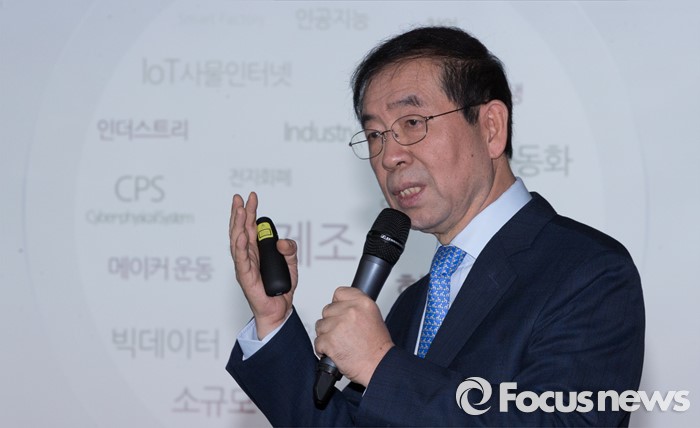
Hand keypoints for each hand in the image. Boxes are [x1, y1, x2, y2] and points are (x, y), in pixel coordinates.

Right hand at [229, 192, 298, 338]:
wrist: (278, 311)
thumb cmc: (280, 289)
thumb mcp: (291, 265)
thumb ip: (289, 250)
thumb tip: (283, 242)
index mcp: (256, 251)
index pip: (250, 227)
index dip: (250, 211)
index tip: (251, 197)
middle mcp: (248, 256)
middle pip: (241, 230)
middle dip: (240, 212)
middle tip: (240, 197)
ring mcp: (245, 266)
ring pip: (237, 242)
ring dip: (237, 225)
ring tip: (238, 210)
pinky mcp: (246, 277)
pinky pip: (242, 260)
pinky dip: (240, 247)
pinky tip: (241, 235)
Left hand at [314, 287, 393, 386]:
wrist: (379, 366)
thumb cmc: (377, 346)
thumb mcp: (372, 317)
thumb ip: (355, 307)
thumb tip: (339, 305)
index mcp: (363, 302)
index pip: (339, 293)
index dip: (337, 304)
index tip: (340, 313)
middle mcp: (351, 311)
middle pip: (327, 310)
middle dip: (332, 322)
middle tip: (343, 334)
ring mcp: (339, 325)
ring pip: (320, 326)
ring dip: (326, 336)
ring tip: (341, 344)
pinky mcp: (330, 340)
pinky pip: (318, 341)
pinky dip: (323, 349)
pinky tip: (335, 352)